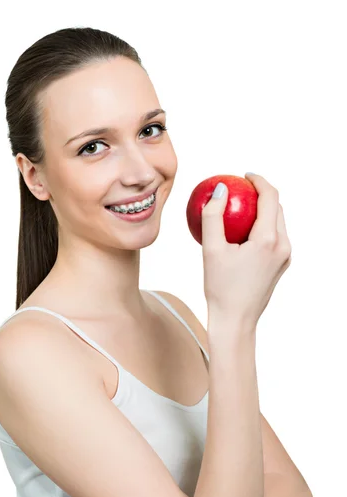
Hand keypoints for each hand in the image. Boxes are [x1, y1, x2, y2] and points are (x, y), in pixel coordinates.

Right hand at [202, 173, 291, 327]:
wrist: (236, 320)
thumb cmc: (220, 287)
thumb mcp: (210, 249)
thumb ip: (213, 216)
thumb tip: (219, 189)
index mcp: (269, 239)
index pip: (271, 197)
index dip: (259, 180)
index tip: (243, 176)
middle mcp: (283, 246)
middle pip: (277, 208)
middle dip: (261, 194)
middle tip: (239, 190)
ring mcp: (285, 256)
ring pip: (277, 223)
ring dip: (262, 211)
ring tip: (239, 208)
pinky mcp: (281, 265)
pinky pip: (274, 238)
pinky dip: (261, 227)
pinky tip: (242, 231)